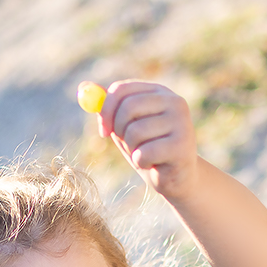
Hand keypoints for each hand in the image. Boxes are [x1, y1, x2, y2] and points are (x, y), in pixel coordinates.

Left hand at [98, 80, 200, 198]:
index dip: (106, 109)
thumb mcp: (127, 127)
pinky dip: (141, 162)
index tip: (103, 130)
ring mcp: (182, 123)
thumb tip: (84, 87)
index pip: (123, 89)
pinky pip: (145, 152)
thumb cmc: (150, 150)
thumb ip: (109, 108)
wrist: (178, 179)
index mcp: (160, 92)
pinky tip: (154, 165)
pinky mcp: (183, 146)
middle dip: (119, 130)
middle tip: (125, 145)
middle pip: (128, 107)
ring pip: (135, 132)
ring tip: (144, 155)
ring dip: (132, 149)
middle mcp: (175, 102)